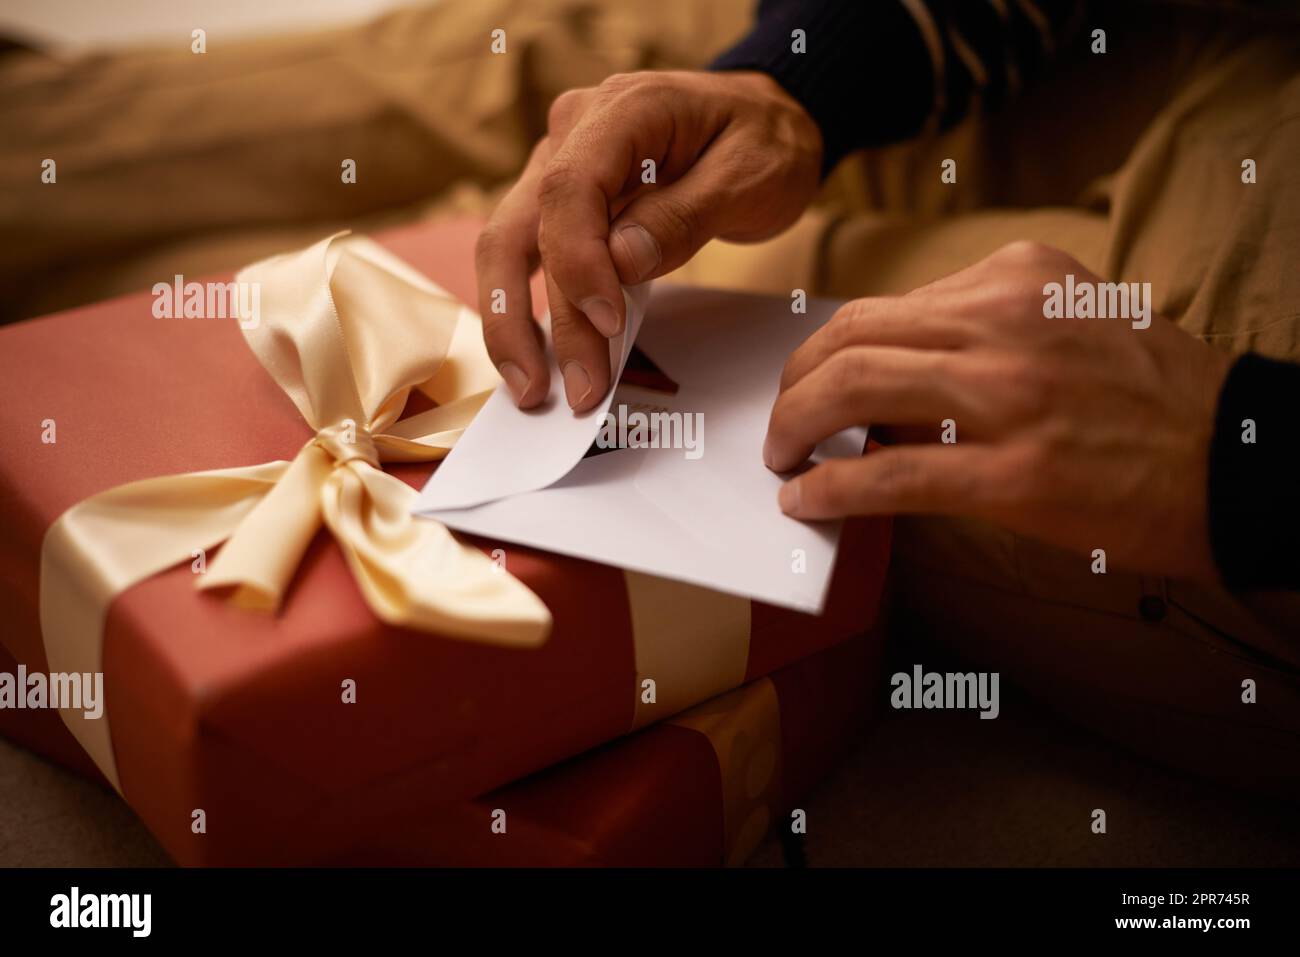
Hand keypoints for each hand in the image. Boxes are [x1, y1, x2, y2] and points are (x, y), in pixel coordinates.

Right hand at [475, 69, 821, 410]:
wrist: (767, 120)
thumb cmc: (764, 141)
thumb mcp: (749, 175)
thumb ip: (683, 216)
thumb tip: (621, 261)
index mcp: (622, 110)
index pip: (570, 188)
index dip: (579, 263)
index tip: (609, 322)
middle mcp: (573, 133)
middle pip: (521, 228)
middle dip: (532, 318)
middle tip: (564, 390)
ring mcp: (559, 166)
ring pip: (507, 248)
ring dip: (513, 324)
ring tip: (534, 391)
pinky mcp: (563, 203)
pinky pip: (530, 260)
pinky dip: (530, 313)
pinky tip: (542, 364)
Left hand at [764, 241, 1233, 582]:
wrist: (1240, 458)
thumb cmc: (1150, 395)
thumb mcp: (1068, 319)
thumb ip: (978, 330)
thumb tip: (883, 382)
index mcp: (1017, 277)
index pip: (885, 307)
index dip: (827, 350)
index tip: (808, 381)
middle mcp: (1006, 321)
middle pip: (850, 337)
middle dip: (793, 384)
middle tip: (779, 424)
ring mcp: (1009, 397)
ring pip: (853, 389)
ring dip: (794, 427)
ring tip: (782, 458)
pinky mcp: (1014, 475)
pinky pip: (887, 474)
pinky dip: (828, 487)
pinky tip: (805, 499)